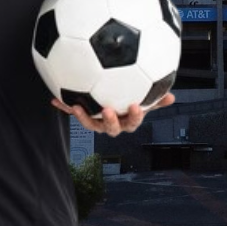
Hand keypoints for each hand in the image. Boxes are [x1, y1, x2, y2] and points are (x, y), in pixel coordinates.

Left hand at [52, 94, 174, 135]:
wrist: (111, 100)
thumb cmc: (131, 99)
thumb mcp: (145, 98)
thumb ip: (156, 99)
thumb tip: (172, 97)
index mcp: (127, 121)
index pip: (133, 122)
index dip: (134, 116)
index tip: (134, 106)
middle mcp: (112, 124)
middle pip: (111, 127)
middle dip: (109, 121)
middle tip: (107, 110)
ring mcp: (97, 121)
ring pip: (90, 123)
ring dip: (83, 116)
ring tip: (76, 106)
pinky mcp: (84, 114)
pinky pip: (74, 109)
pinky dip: (63, 105)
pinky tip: (54, 99)